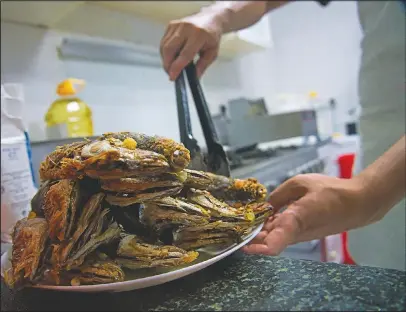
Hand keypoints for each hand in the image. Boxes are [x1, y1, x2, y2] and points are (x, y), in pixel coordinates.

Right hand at [160, 13, 222, 79]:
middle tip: (170, 74)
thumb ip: (202, 66)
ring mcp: (177, 25)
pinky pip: (164, 41)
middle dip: (167, 64)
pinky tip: (171, 57)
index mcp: (199, 35)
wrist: (209, 18)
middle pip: (170, 49)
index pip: (185, 54)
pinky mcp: (171, 25)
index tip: (173, 77)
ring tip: (171, 67)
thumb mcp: (212, 53)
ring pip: (164, 46)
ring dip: (165, 59)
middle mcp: (186, 28)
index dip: (177, 67)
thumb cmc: (211, 36)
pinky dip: (165, 52)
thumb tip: (194, 77)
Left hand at [242, 174, 374, 255]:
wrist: (357, 204)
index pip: (275, 243)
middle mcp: (295, 233)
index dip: (257, 248)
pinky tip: (265, 216)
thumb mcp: (300, 183)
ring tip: (248, 217)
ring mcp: (299, 236)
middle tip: (237, 223)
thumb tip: (263, 207)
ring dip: (260, 231)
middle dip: (251, 235)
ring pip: (273, 238)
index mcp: (295, 220)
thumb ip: (278, 195)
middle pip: (268, 241)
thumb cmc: (331, 191)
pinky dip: (271, 227)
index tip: (243, 246)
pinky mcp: (303, 234)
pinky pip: (282, 233)